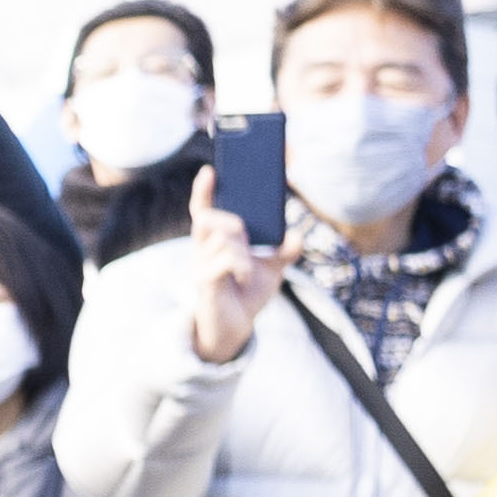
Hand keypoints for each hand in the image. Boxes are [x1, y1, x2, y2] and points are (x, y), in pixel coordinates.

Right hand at [187, 166, 294, 365]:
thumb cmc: (247, 292)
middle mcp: (201, 249)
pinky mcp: (203, 280)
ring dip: (243, 250)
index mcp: (214, 240)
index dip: (204, 190)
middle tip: (246, 233)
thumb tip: (296, 235)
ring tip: (247, 269)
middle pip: (209, 217)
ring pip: (224, 237)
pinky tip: (243, 277)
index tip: (211, 170)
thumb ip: (285, 250)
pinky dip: (242, 265)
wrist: (236, 326)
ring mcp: (199, 264)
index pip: (203, 209)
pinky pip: (227, 259)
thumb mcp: (273, 267)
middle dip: (232, 220)